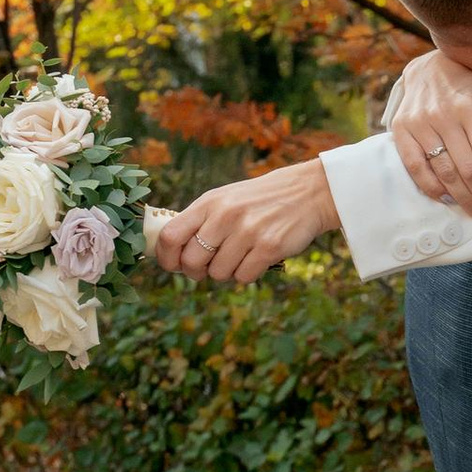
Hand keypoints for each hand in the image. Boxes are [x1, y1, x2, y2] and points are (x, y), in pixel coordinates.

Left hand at [153, 158, 338, 286]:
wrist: (305, 193)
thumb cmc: (258, 201)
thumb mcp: (224, 200)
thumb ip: (199, 221)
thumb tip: (172, 253)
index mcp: (209, 203)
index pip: (170, 236)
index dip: (166, 257)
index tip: (173, 265)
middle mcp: (225, 216)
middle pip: (191, 261)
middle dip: (197, 271)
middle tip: (208, 267)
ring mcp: (247, 232)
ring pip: (218, 273)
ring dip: (226, 272)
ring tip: (239, 256)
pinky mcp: (269, 248)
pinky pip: (243, 277)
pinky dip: (247, 274)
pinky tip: (256, 258)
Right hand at [387, 48, 471, 220]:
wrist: (427, 69)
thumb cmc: (469, 84)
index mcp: (469, 107)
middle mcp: (442, 115)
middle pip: (467, 170)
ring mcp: (419, 123)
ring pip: (444, 173)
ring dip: (463, 200)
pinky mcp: (401, 130)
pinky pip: (415, 168)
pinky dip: (432, 188)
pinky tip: (448, 200)